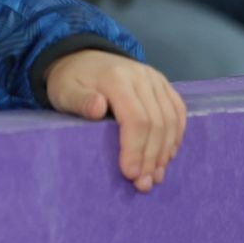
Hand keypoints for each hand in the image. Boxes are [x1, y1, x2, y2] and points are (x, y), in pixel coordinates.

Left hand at [45, 50, 185, 193]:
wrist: (81, 58)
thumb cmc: (70, 81)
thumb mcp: (65, 90)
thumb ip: (79, 101)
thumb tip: (98, 108)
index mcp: (115, 77)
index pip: (136, 119)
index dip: (135, 149)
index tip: (130, 174)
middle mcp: (141, 75)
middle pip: (156, 122)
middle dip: (151, 157)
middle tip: (144, 183)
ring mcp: (155, 78)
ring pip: (171, 120)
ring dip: (165, 152)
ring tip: (155, 176)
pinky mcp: (163, 84)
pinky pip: (178, 112)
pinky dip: (175, 136)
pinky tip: (167, 156)